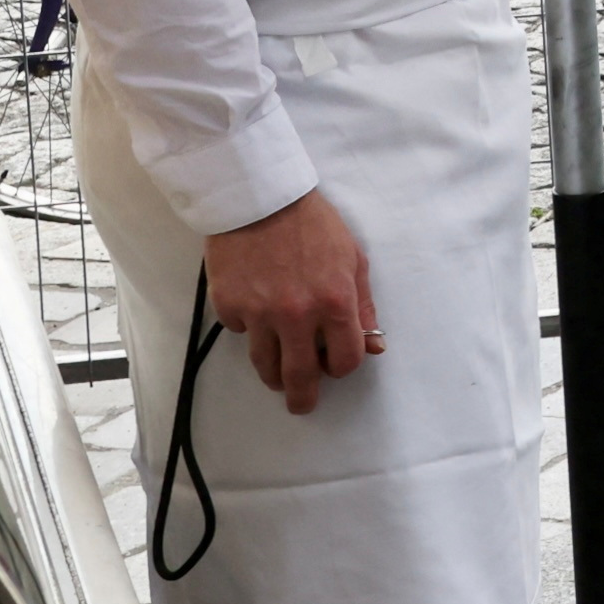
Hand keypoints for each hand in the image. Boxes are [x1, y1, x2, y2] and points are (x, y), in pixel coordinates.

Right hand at [202, 190, 378, 413]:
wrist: (261, 199)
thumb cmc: (314, 226)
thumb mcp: (353, 260)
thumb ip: (363, 306)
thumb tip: (374, 346)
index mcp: (335, 302)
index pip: (345, 360)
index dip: (342, 367)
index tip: (335, 365)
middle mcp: (297, 314)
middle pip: (299, 376)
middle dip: (303, 398)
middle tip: (301, 404)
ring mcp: (258, 313)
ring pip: (265, 365)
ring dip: (273, 374)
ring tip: (277, 374)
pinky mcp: (228, 306)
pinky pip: (240, 332)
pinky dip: (248, 328)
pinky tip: (254, 308)